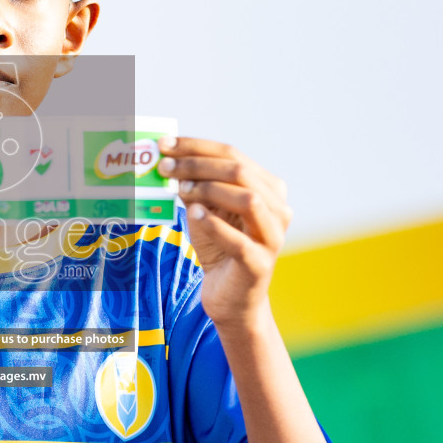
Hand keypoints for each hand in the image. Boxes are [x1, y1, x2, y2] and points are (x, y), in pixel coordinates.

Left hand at [158, 137, 292, 324]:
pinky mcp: (259, 264)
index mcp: (268, 188)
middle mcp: (278, 208)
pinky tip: (194, 214)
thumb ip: (193, 186)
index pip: (233, 155)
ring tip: (180, 189)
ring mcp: (272, 236)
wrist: (231, 297)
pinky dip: (215, 224)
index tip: (165, 144)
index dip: (197, 147)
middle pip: (240, 173)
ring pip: (248, 199)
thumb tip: (167, 159)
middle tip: (165, 166)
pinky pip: (239, 240)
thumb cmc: (219, 248)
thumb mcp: (204, 210)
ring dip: (210, 189)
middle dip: (198, 165)